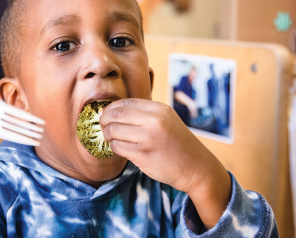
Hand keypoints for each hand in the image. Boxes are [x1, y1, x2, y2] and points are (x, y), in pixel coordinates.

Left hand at [100, 99, 230, 228]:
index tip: (106, 114)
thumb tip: (112, 111)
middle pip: (115, 114)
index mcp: (159, 109)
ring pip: (113, 131)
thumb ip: (144, 114)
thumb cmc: (177, 143)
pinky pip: (118, 147)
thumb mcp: (166, 120)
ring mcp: (148, 139)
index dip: (111, 108)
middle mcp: (154, 121)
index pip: (125, 102)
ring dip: (108, 135)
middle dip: (104, 120)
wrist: (196, 167)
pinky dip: (114, 147)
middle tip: (103, 126)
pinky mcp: (143, 156)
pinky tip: (120, 148)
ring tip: (112, 138)